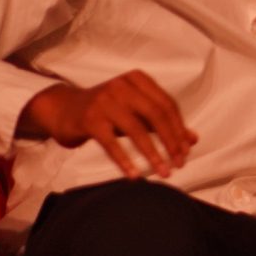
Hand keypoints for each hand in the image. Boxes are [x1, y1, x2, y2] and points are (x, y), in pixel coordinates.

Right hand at [19, 72, 197, 178]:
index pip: (167, 105)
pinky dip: (126, 161)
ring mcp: (104, 101)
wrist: (62, 109)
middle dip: (171, 142)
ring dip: (154, 154)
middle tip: (179, 164)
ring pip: (137, 130)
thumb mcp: (135, 112)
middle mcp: (122, 86)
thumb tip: (192, 140)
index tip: (186, 151)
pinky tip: (135, 176)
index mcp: (137, 79)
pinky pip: (112, 144)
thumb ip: (163, 123)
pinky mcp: (90, 119)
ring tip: (164, 172)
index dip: (179, 129)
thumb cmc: (106, 110)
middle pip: (157, 115)